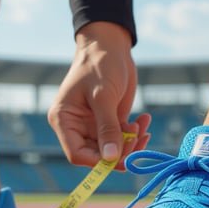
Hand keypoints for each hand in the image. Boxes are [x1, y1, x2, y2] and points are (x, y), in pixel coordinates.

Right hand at [48, 21, 150, 168]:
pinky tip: (144, 120)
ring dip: (131, 143)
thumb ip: (107, 128)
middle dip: (119, 152)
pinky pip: (123, 139)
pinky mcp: (109, 122)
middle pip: (97, 156)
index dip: (98, 161)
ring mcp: (93, 126)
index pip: (77, 154)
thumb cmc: (99, 65)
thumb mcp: (103, 96)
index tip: (120, 157)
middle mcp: (76, 127)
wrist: (110, 46)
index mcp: (64, 120)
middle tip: (138, 137)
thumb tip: (111, 158)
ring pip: (113, 150)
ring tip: (141, 125)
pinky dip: (136, 134)